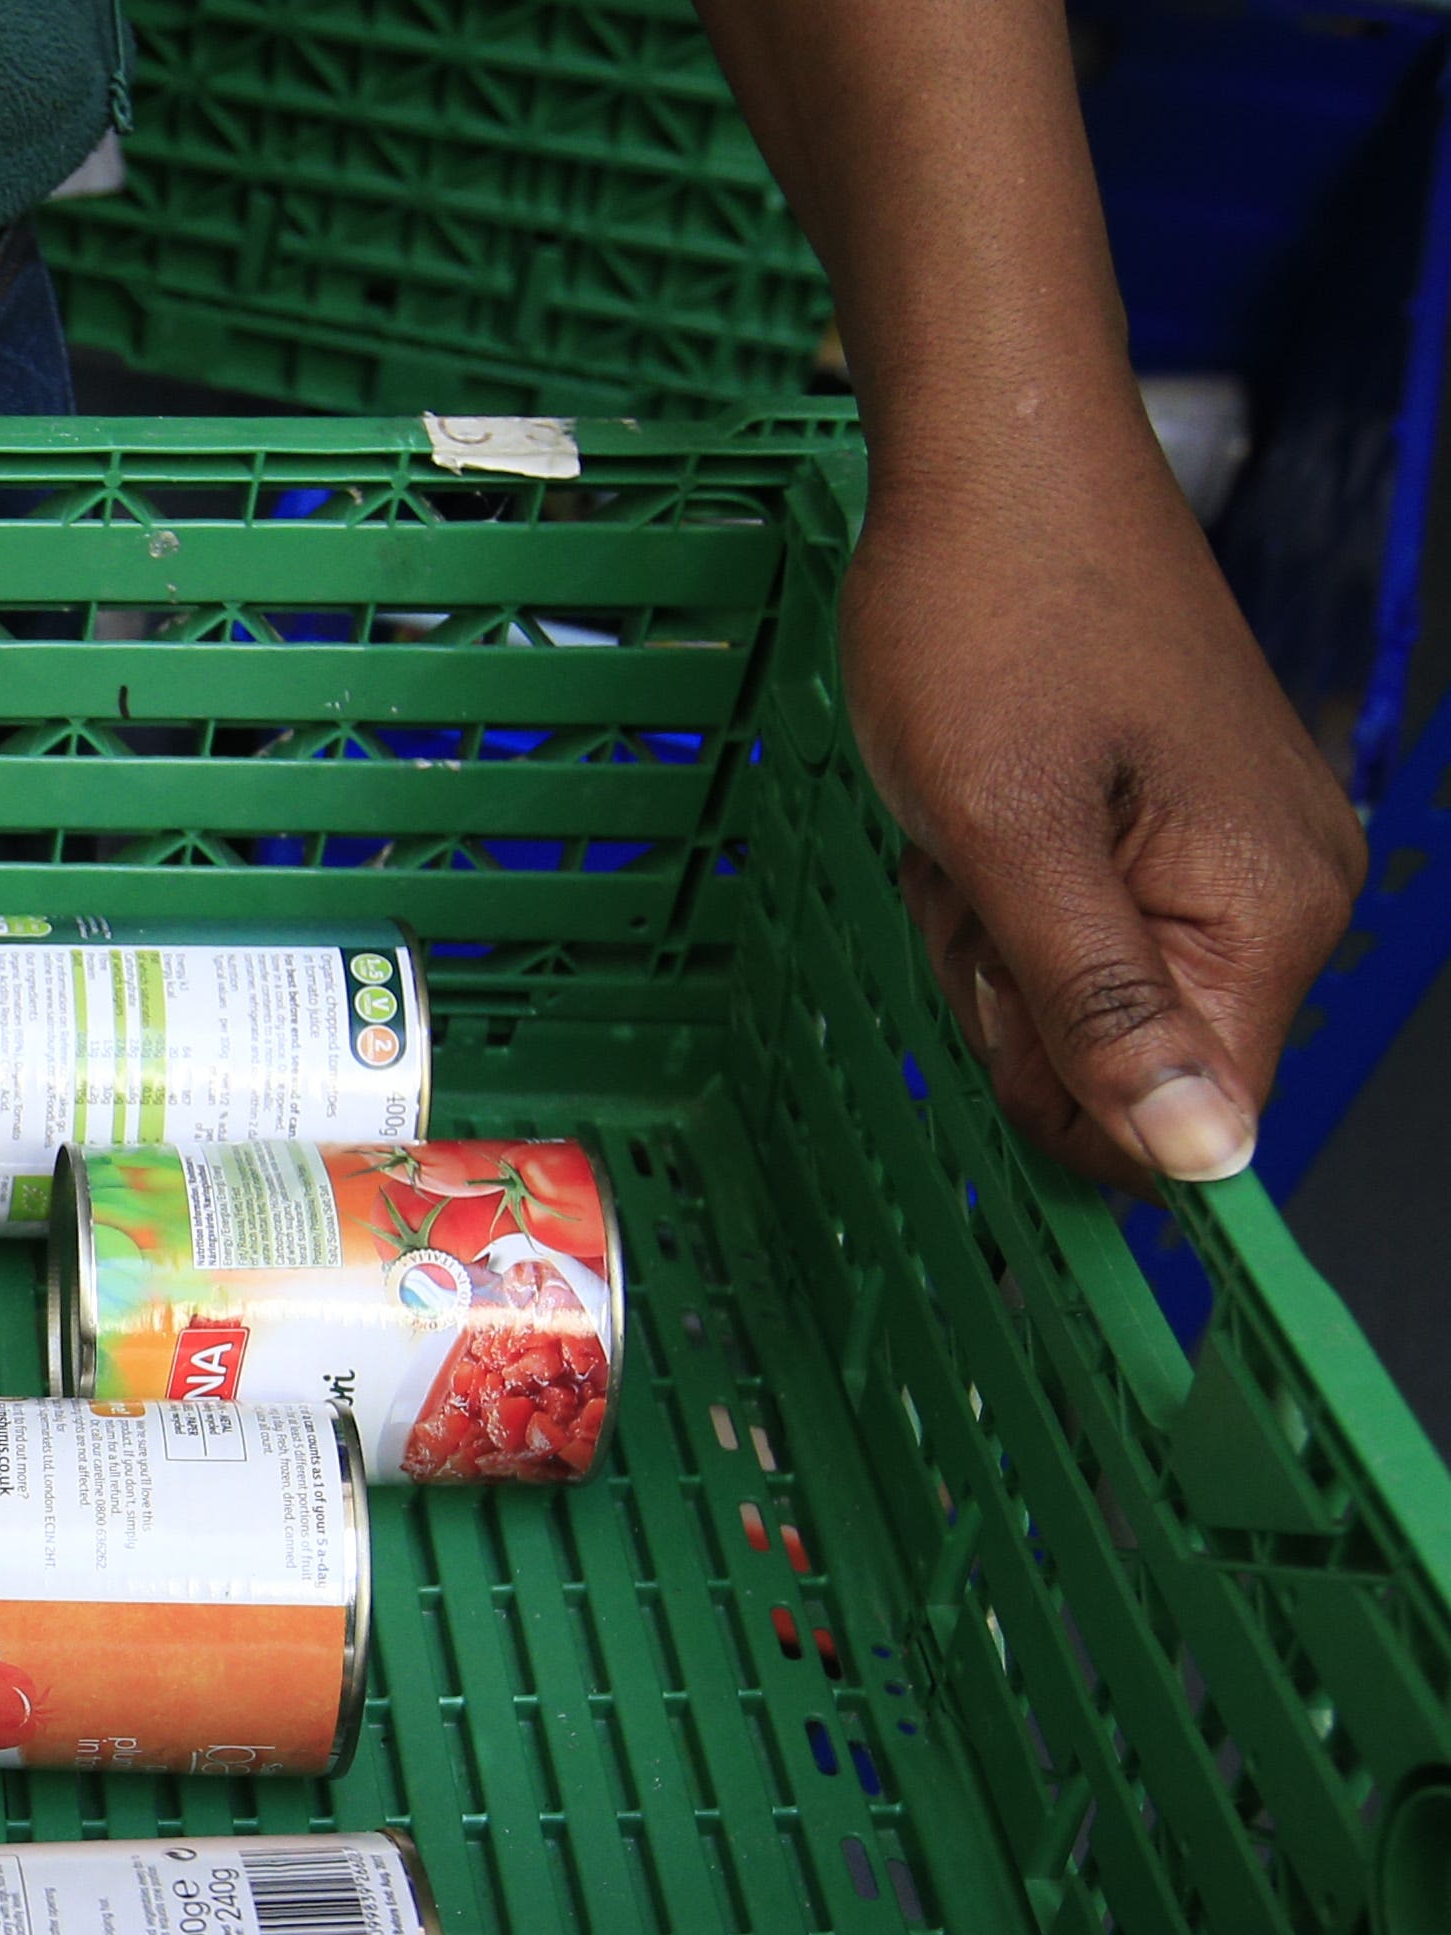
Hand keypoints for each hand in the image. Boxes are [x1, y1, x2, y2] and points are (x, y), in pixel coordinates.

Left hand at [843, 441, 1360, 1193]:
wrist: (992, 460)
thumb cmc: (988, 618)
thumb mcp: (1010, 838)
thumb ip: (1100, 1006)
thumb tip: (1203, 1157)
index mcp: (1270, 909)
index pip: (1190, 1123)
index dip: (1062, 1094)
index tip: (996, 983)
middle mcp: (1281, 889)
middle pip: (1118, 1062)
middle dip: (1006, 989)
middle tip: (972, 867)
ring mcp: (1225, 851)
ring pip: (1071, 993)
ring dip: (985, 930)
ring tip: (971, 819)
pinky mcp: (1167, 819)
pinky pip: (1063, 921)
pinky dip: (993, 883)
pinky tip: (977, 806)